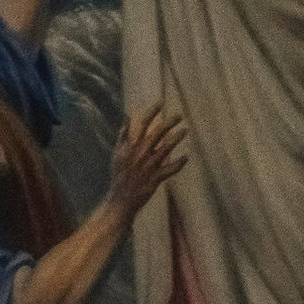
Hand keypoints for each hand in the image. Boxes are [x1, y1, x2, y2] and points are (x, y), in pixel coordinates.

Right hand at [109, 104, 187, 219]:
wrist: (121, 200)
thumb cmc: (119, 176)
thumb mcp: (117, 155)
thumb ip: (123, 136)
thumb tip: (129, 118)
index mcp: (130, 146)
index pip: (142, 124)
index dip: (152, 112)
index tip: (161, 103)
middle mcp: (140, 154)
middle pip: (157, 133)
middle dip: (169, 122)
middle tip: (179, 115)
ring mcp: (148, 166)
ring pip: (166, 148)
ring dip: (177, 138)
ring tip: (185, 130)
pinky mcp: (155, 179)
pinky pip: (170, 169)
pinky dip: (179, 164)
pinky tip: (186, 157)